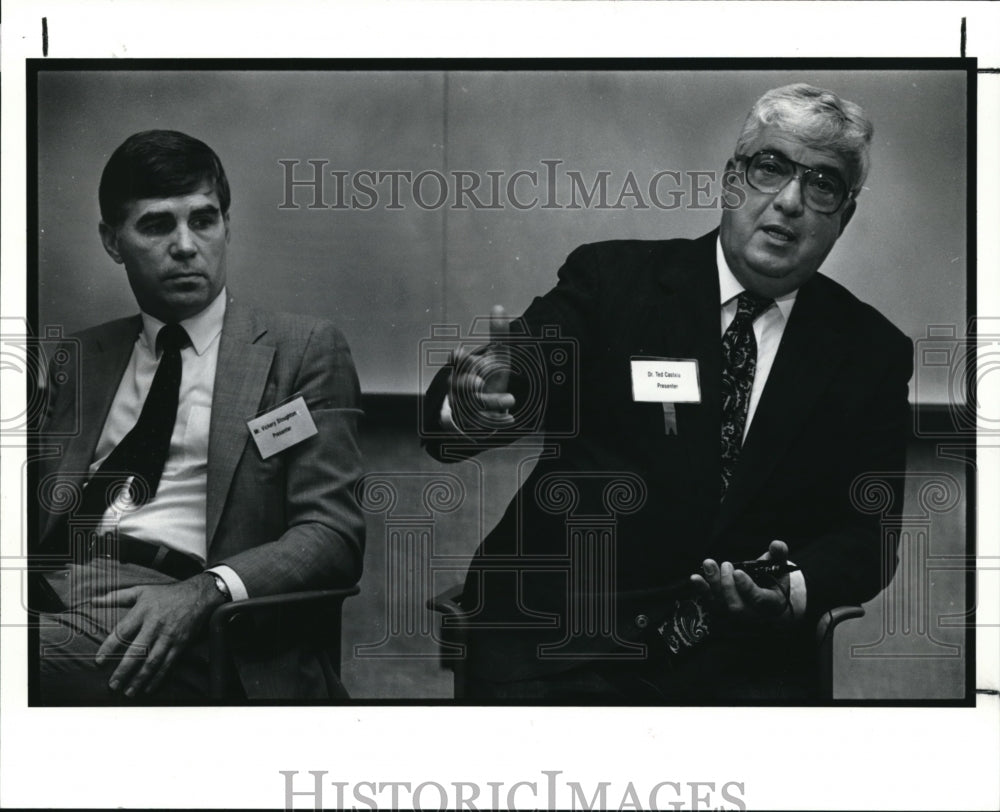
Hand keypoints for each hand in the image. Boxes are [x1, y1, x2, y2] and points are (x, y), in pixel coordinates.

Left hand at [91, 574, 226, 696]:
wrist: (198, 595)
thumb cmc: (166, 594)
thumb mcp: (141, 590)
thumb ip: (116, 597)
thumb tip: (93, 601)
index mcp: (143, 612)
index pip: (122, 631)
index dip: (109, 647)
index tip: (99, 662)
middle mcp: (155, 625)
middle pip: (137, 652)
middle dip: (124, 670)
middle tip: (113, 685)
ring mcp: (169, 636)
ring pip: (152, 661)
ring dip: (140, 679)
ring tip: (129, 692)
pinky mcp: (180, 644)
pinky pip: (168, 664)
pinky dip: (158, 678)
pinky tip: (149, 688)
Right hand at [440, 304, 515, 432]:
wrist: (485, 407)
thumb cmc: (490, 376)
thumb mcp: (498, 356)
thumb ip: (498, 334)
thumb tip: (498, 306)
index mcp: (463, 368)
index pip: (457, 361)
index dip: (458, 358)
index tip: (461, 352)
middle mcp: (458, 387)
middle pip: (462, 384)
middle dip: (471, 382)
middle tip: (482, 381)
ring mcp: (462, 407)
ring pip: (472, 405)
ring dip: (492, 402)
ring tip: (511, 400)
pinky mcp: (470, 424)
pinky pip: (480, 425)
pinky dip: (496, 422)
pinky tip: (511, 420)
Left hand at [690, 540, 792, 623]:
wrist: (767, 597)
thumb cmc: (773, 579)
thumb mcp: (779, 567)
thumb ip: (778, 554)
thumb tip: (776, 544)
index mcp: (772, 603)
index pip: (759, 599)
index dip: (747, 588)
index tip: (737, 572)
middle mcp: (754, 614)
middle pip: (737, 606)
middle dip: (727, 585)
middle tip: (726, 564)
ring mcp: (737, 615)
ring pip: (722, 605)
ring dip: (713, 584)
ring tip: (708, 564)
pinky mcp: (724, 611)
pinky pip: (711, 603)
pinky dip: (702, 591)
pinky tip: (695, 578)